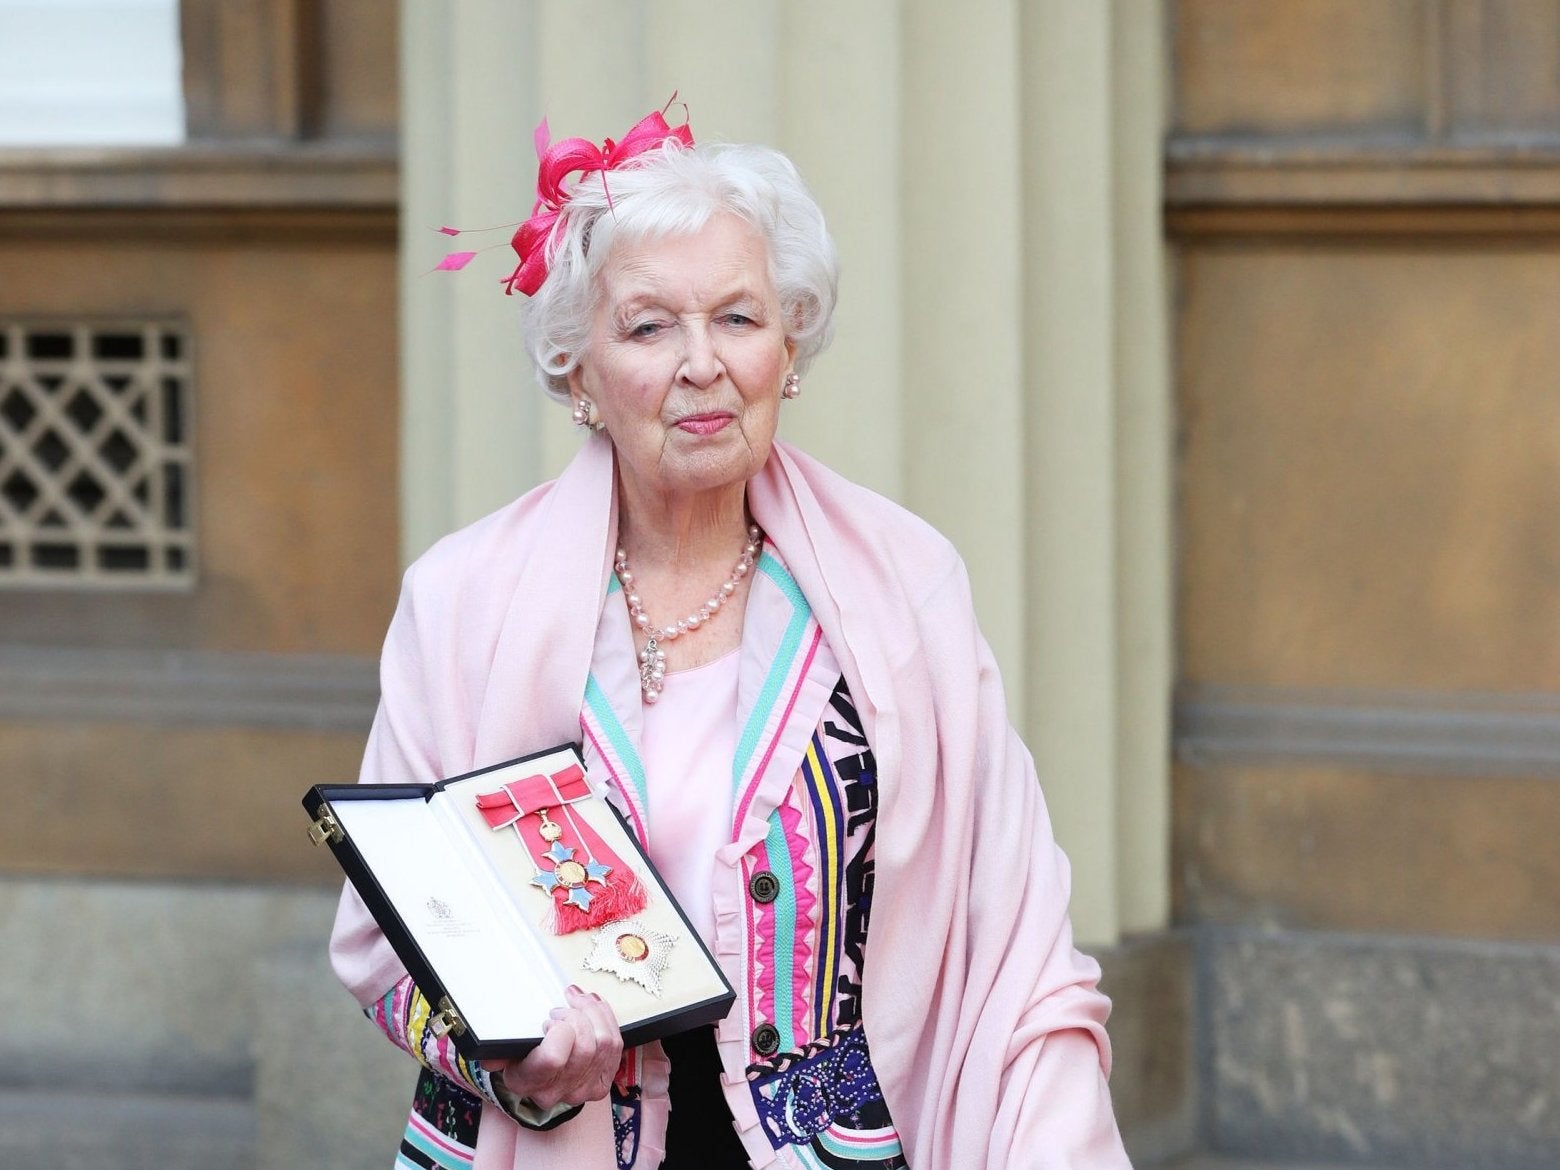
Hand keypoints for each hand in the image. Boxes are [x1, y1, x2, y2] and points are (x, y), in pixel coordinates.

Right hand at [481, 985, 622, 1110]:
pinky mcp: (603, 1081)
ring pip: (605, 1043)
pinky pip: (616, 1045)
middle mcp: (557, 1092)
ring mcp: (583, 1089)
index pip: (553, 1058)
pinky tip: (593, 1007)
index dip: (558, 1031)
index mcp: (528, 1082)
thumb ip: (497, 1050)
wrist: (537, 1075)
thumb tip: (491, 1056)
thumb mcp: (504, 1049)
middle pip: (585, 1047)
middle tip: (563, 1008)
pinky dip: (607, 1019)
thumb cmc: (521, 1054)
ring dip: (594, 1013)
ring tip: (579, 1001)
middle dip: (577, 1016)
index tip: (549, 1020)